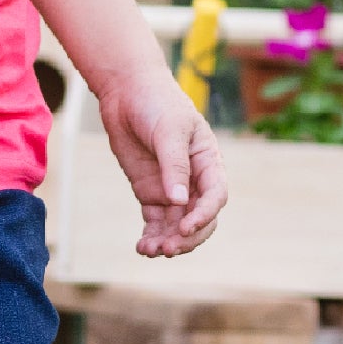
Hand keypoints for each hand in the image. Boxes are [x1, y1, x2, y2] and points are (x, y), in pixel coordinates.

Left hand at [96, 68, 227, 257]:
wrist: (127, 92)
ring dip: (167, 241)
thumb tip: (178, 202)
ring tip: (149, 250)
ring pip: (177, 226)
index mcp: (208, 162)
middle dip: (187, 237)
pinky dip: (151, 236)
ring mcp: (172, 189)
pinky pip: (155, 222)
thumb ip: (174, 166)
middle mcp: (194, 180)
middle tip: (167, 248)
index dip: (204, 215)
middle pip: (200, 219)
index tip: (185, 227)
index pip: (215, 196)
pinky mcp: (151, 193)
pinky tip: (142, 247)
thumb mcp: (169, 130)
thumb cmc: (156, 104)